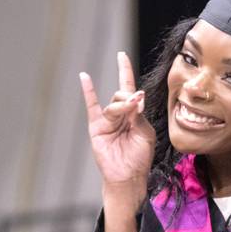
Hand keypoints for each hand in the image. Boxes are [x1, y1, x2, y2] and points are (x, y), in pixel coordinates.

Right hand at [81, 52, 155, 196]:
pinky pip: (91, 107)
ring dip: (123, 104)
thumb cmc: (139, 156)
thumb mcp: (145, 133)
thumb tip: (137, 96)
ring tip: (132, 106)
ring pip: (114, 104)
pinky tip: (85, 77)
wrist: (128, 175)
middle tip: (138, 103)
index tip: (121, 56)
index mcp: (134, 114)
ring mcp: (107, 120)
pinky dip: (88, 92)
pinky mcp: (96, 127)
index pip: (130, 89)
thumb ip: (139, 115)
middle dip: (131, 98)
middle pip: (122, 95)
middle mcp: (120, 114)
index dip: (126, 72)